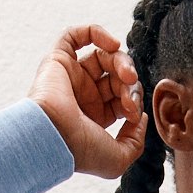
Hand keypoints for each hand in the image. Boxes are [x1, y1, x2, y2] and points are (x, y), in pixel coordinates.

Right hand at [27, 23, 147, 178]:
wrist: (52, 137)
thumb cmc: (81, 152)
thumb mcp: (119, 159)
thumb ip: (136, 141)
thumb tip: (139, 117)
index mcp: (94, 118)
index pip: (122, 99)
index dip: (133, 101)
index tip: (133, 114)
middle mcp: (83, 96)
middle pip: (117, 77)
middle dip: (130, 85)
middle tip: (129, 99)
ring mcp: (71, 77)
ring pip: (103, 57)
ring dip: (122, 62)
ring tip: (127, 76)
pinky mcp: (58, 61)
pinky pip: (74, 35)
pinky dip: (96, 33)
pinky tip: (113, 44)